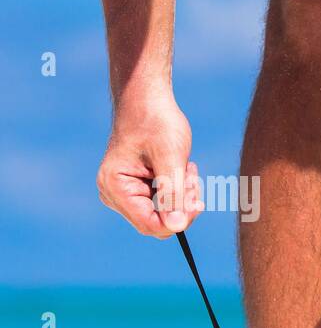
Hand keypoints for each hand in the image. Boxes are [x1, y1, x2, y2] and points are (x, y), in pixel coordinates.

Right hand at [96, 91, 202, 237]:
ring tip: (188, 169)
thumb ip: (173, 194)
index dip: (178, 220)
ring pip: (164, 214)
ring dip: (182, 196)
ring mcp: (123, 193)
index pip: (151, 225)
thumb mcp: (171, 158)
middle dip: (181, 205)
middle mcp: (114, 194)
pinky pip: (163, 203)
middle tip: (192, 179)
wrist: (147, 100)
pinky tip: (183, 170)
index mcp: (115, 187)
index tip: (198, 202)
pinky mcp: (136, 189)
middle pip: (158, 222)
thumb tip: (176, 227)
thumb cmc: (157, 123)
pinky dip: (178, 190)